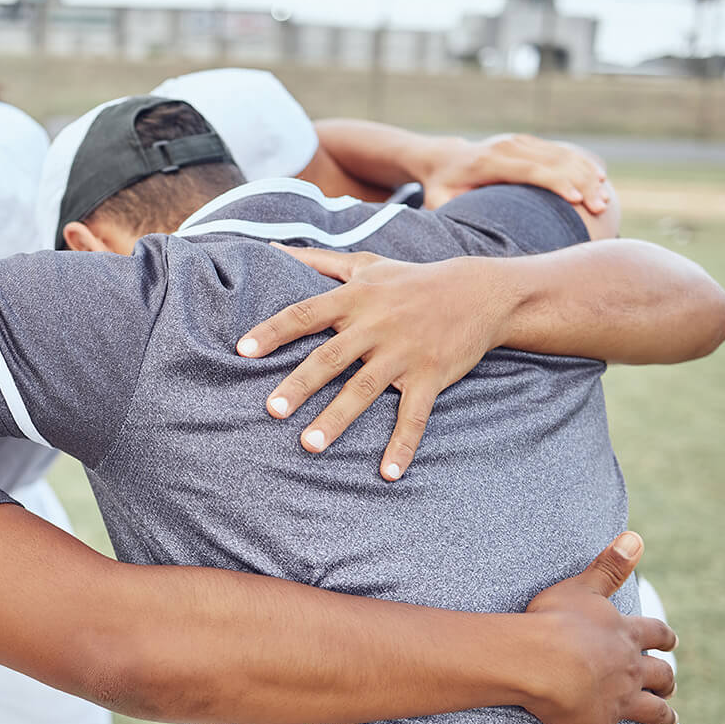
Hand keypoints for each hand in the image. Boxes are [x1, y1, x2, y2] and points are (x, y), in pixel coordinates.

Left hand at [237, 246, 507, 479]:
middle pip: (330, 357)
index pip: (305, 314)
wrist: (482, 292)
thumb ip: (316, 261)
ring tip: (310, 445)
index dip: (273, 331)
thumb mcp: (366, 264)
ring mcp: (404, 354)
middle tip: (271, 410)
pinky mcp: (431, 377)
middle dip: (300, 384)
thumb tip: (270, 249)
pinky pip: (415, 416)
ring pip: (364, 389)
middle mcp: (376, 326)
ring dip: (337, 419)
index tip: (242, 350)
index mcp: (355, 298)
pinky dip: (403, 444)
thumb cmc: (412, 280)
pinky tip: (388, 473)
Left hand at [420, 133, 607, 212]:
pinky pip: (560, 150)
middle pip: (553, 161)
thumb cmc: (441, 188)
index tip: (577, 201)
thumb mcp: (438, 202)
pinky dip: (581, 163)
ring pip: (561, 154)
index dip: (556, 184)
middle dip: (581, 183)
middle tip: (601, 207)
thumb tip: (463, 238)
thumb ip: (450, 215)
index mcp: (487, 162)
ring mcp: (518, 141)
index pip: (529, 170)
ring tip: (605, 198)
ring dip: (587, 174)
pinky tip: (600, 178)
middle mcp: (506, 146)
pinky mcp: (527, 141)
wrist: (443, 157)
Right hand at [521, 532, 677, 723]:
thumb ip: (610, 563)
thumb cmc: (552, 620)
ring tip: (666, 722)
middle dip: (666, 680)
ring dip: (662, 718)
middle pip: (660, 677)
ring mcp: (617, 703)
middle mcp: (628, 670)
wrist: (537, 659)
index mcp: (622, 635)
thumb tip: (636, 535)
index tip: (667, 640)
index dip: (662, 637)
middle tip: (665, 684)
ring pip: (652, 714)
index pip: (654, 634)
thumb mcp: (582, 584)